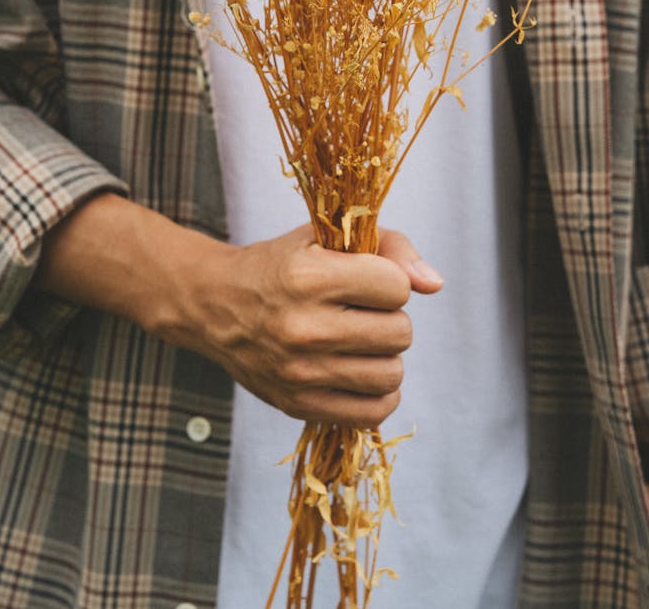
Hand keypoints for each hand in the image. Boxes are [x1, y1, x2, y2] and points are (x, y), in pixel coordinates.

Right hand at [35, 195, 441, 428]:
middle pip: (400, 333)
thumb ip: (389, 247)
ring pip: (391, 374)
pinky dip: (379, 393)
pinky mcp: (297, 404)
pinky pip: (372, 412)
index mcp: (309, 277)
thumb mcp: (325, 237)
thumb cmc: (279, 265)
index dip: (388, 280)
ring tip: (361, 341)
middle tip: (362, 311)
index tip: (364, 279)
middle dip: (390, 317)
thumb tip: (434, 284)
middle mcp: (303, 327)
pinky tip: (362, 372)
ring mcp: (300, 372)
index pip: (395, 286)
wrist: (214, 305)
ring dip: (386, 355)